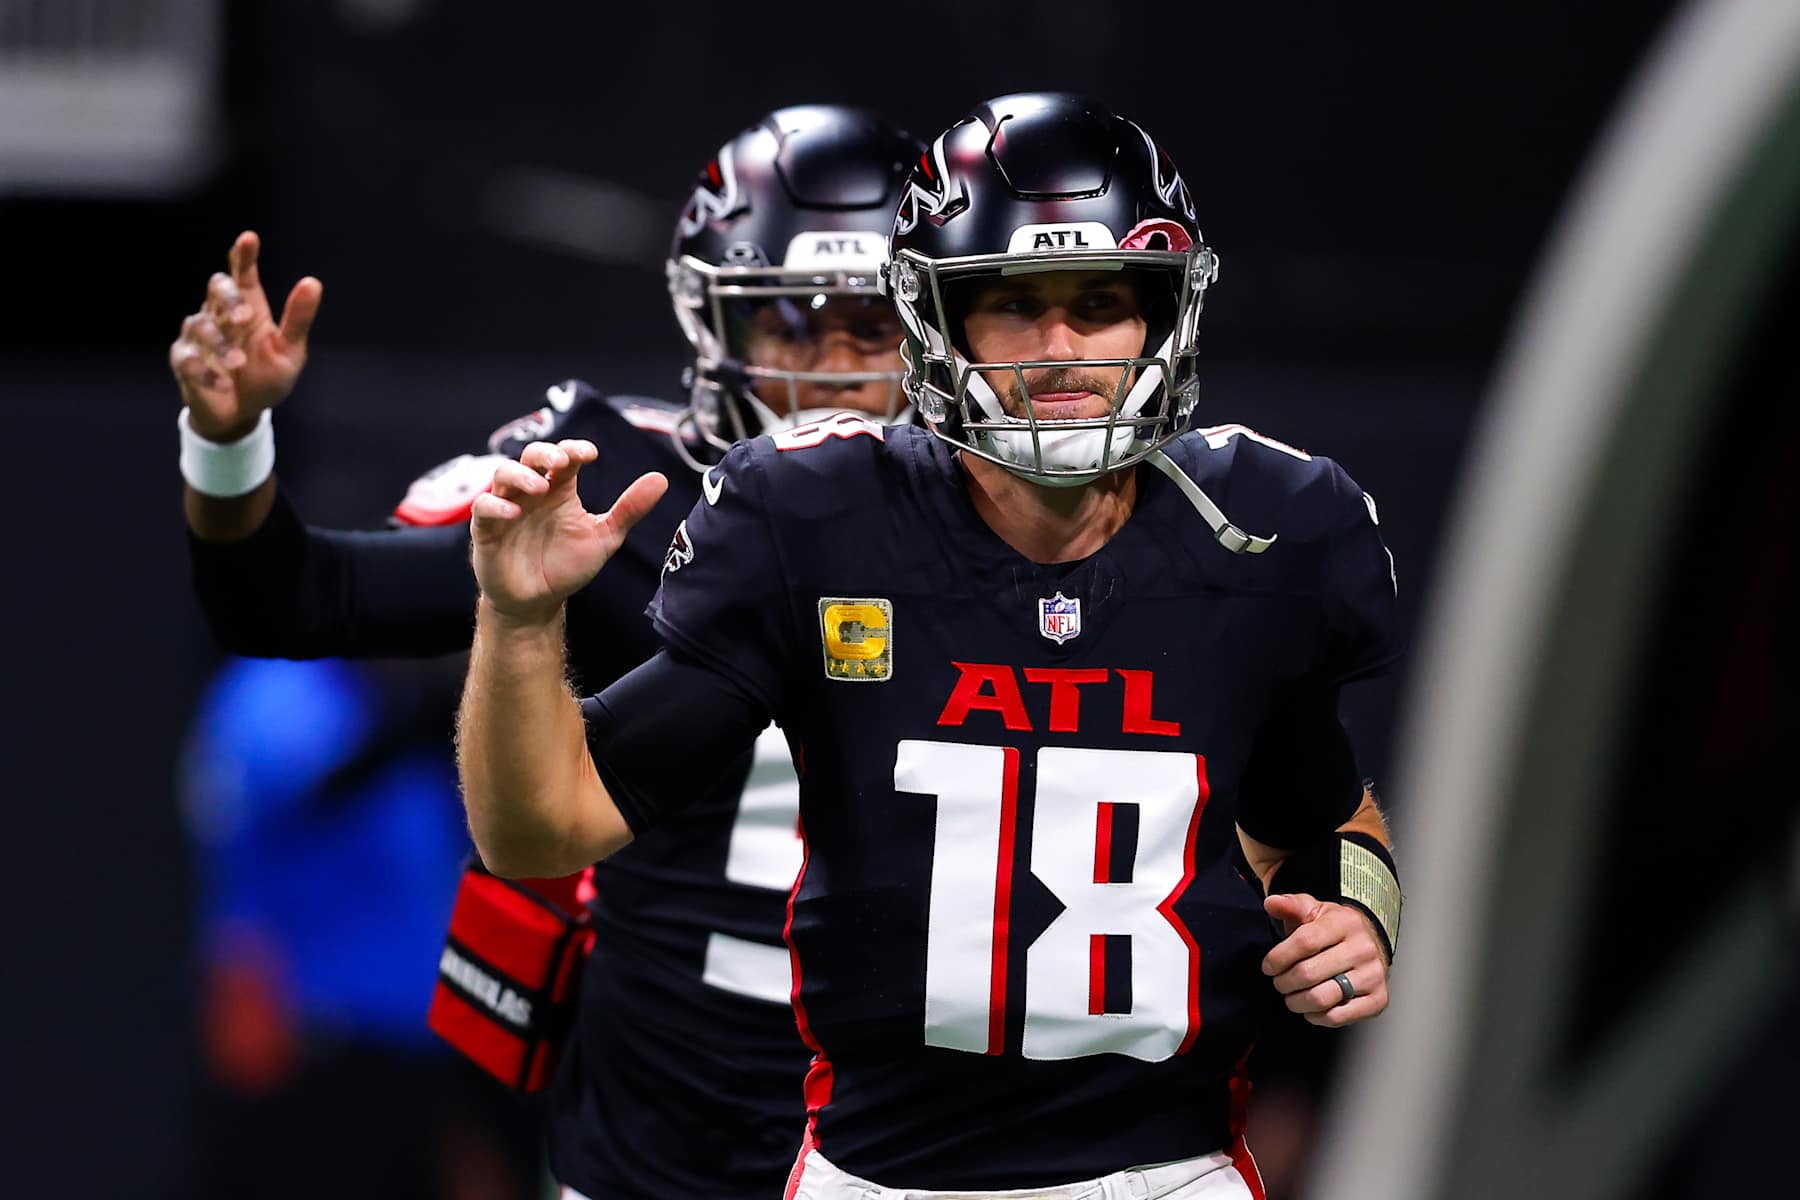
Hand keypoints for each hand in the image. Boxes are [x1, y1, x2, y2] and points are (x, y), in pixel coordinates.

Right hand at [169, 231, 321, 441]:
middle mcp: (221, 316)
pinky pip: (187, 360)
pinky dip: (206, 372)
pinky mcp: (185, 363)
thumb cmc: (266, 377)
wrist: (243, 415)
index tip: (249, 238)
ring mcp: (200, 338)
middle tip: (244, 317)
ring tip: (239, 362)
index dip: (244, 256)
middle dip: (227, 298)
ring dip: (220, 344)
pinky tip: (224, 383)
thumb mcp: (290, 352)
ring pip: (200, 325)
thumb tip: (313, 282)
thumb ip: (298, 319)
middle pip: (216, 289)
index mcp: (249, 308)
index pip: (243, 275)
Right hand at [470, 439, 667, 624]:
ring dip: (521, 475)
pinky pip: (483, 508)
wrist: (538, 602)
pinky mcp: (487, 529)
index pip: (564, 457)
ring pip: (504, 474)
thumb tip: (661, 479)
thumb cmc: (567, 566)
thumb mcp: (604, 538)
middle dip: (545, 453)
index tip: (590, 454)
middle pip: (531, 456)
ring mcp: (508, 508)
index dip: (574, 449)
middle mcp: (532, 493)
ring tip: (540, 487)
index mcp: (560, 490)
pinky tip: (512, 512)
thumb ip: (629, 510)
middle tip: (562, 462)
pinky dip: (495, 505)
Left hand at [1262, 892, 1389, 1026]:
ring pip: (1321, 998)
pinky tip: (1311, 1008)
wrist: (1370, 944)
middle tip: (1279, 982)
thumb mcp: (1312, 910)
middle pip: (1308, 973)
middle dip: (1284, 982)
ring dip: (1296, 1002)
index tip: (1268, 966)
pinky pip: (1338, 1017)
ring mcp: (1373, 975)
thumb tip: (1271, 902)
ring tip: (1291, 996)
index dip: (1278, 958)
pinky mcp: (1378, 999)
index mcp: (1345, 923)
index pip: (1304, 942)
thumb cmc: (1334, 929)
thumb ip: (1290, 905)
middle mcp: (1363, 949)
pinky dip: (1317, 1017)